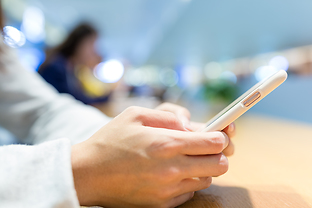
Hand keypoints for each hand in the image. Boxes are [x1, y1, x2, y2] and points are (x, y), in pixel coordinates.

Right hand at [71, 106, 229, 207]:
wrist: (87, 174)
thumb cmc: (111, 140)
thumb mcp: (136, 114)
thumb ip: (169, 115)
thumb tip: (191, 123)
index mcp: (167, 144)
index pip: (214, 142)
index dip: (222, 135)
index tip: (219, 133)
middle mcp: (171, 170)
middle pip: (220, 165)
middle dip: (218, 153)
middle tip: (207, 147)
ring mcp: (168, 191)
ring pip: (207, 180)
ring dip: (203, 168)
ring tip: (185, 158)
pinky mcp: (162, 205)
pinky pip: (189, 192)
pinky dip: (187, 181)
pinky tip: (172, 173)